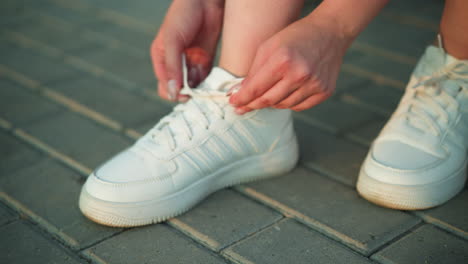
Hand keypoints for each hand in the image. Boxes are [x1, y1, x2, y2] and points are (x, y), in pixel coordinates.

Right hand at [151, 0, 223, 101]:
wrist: (206, 1)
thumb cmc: (183, 15)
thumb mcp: (173, 41)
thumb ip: (173, 66)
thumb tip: (173, 91)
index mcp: (162, 59)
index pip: (165, 86)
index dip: (174, 93)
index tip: (185, 94)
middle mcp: (175, 64)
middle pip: (179, 89)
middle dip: (187, 93)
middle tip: (197, 92)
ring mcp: (191, 63)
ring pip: (194, 86)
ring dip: (199, 88)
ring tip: (206, 84)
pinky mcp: (205, 61)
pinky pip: (206, 79)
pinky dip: (209, 83)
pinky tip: (213, 81)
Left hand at [229, 14, 351, 112]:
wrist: (330, 33)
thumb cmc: (295, 37)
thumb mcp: (269, 47)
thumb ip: (253, 72)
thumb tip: (240, 93)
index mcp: (282, 60)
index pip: (256, 88)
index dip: (242, 98)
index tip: (233, 103)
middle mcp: (300, 74)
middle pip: (268, 101)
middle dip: (252, 104)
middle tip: (242, 107)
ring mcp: (314, 84)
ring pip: (283, 106)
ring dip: (271, 102)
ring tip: (267, 93)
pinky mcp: (324, 91)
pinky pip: (299, 107)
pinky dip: (289, 103)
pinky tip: (286, 93)